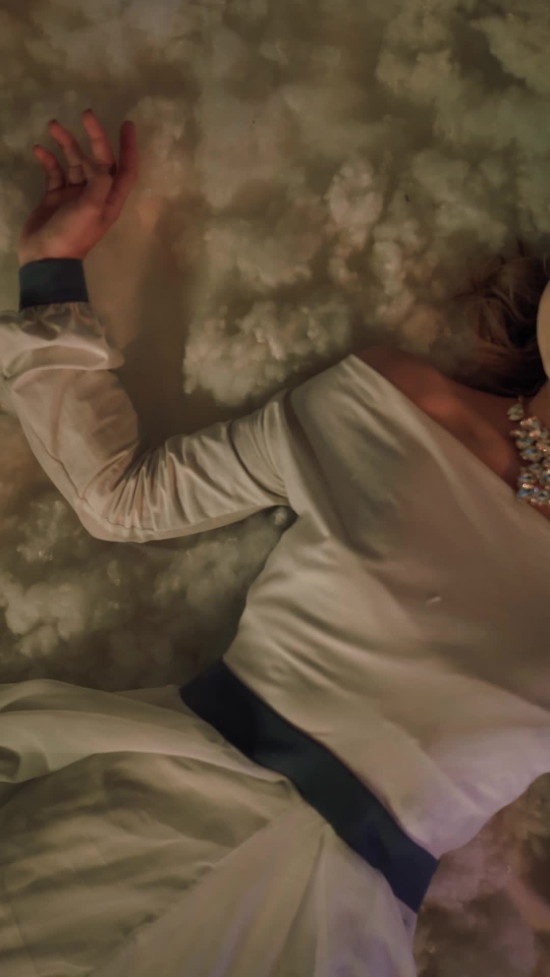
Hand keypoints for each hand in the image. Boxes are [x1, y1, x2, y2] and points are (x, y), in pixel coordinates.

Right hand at [18, 109, 137, 265]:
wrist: (45, 258)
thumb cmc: (71, 235)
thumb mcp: (91, 209)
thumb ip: (100, 184)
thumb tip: (102, 164)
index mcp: (109, 199)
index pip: (125, 169)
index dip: (129, 148)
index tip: (127, 124)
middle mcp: (95, 194)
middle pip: (99, 159)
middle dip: (94, 136)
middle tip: (85, 113)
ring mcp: (74, 194)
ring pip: (74, 161)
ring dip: (66, 143)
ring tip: (53, 126)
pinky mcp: (55, 196)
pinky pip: (54, 172)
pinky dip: (48, 159)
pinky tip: (39, 149)